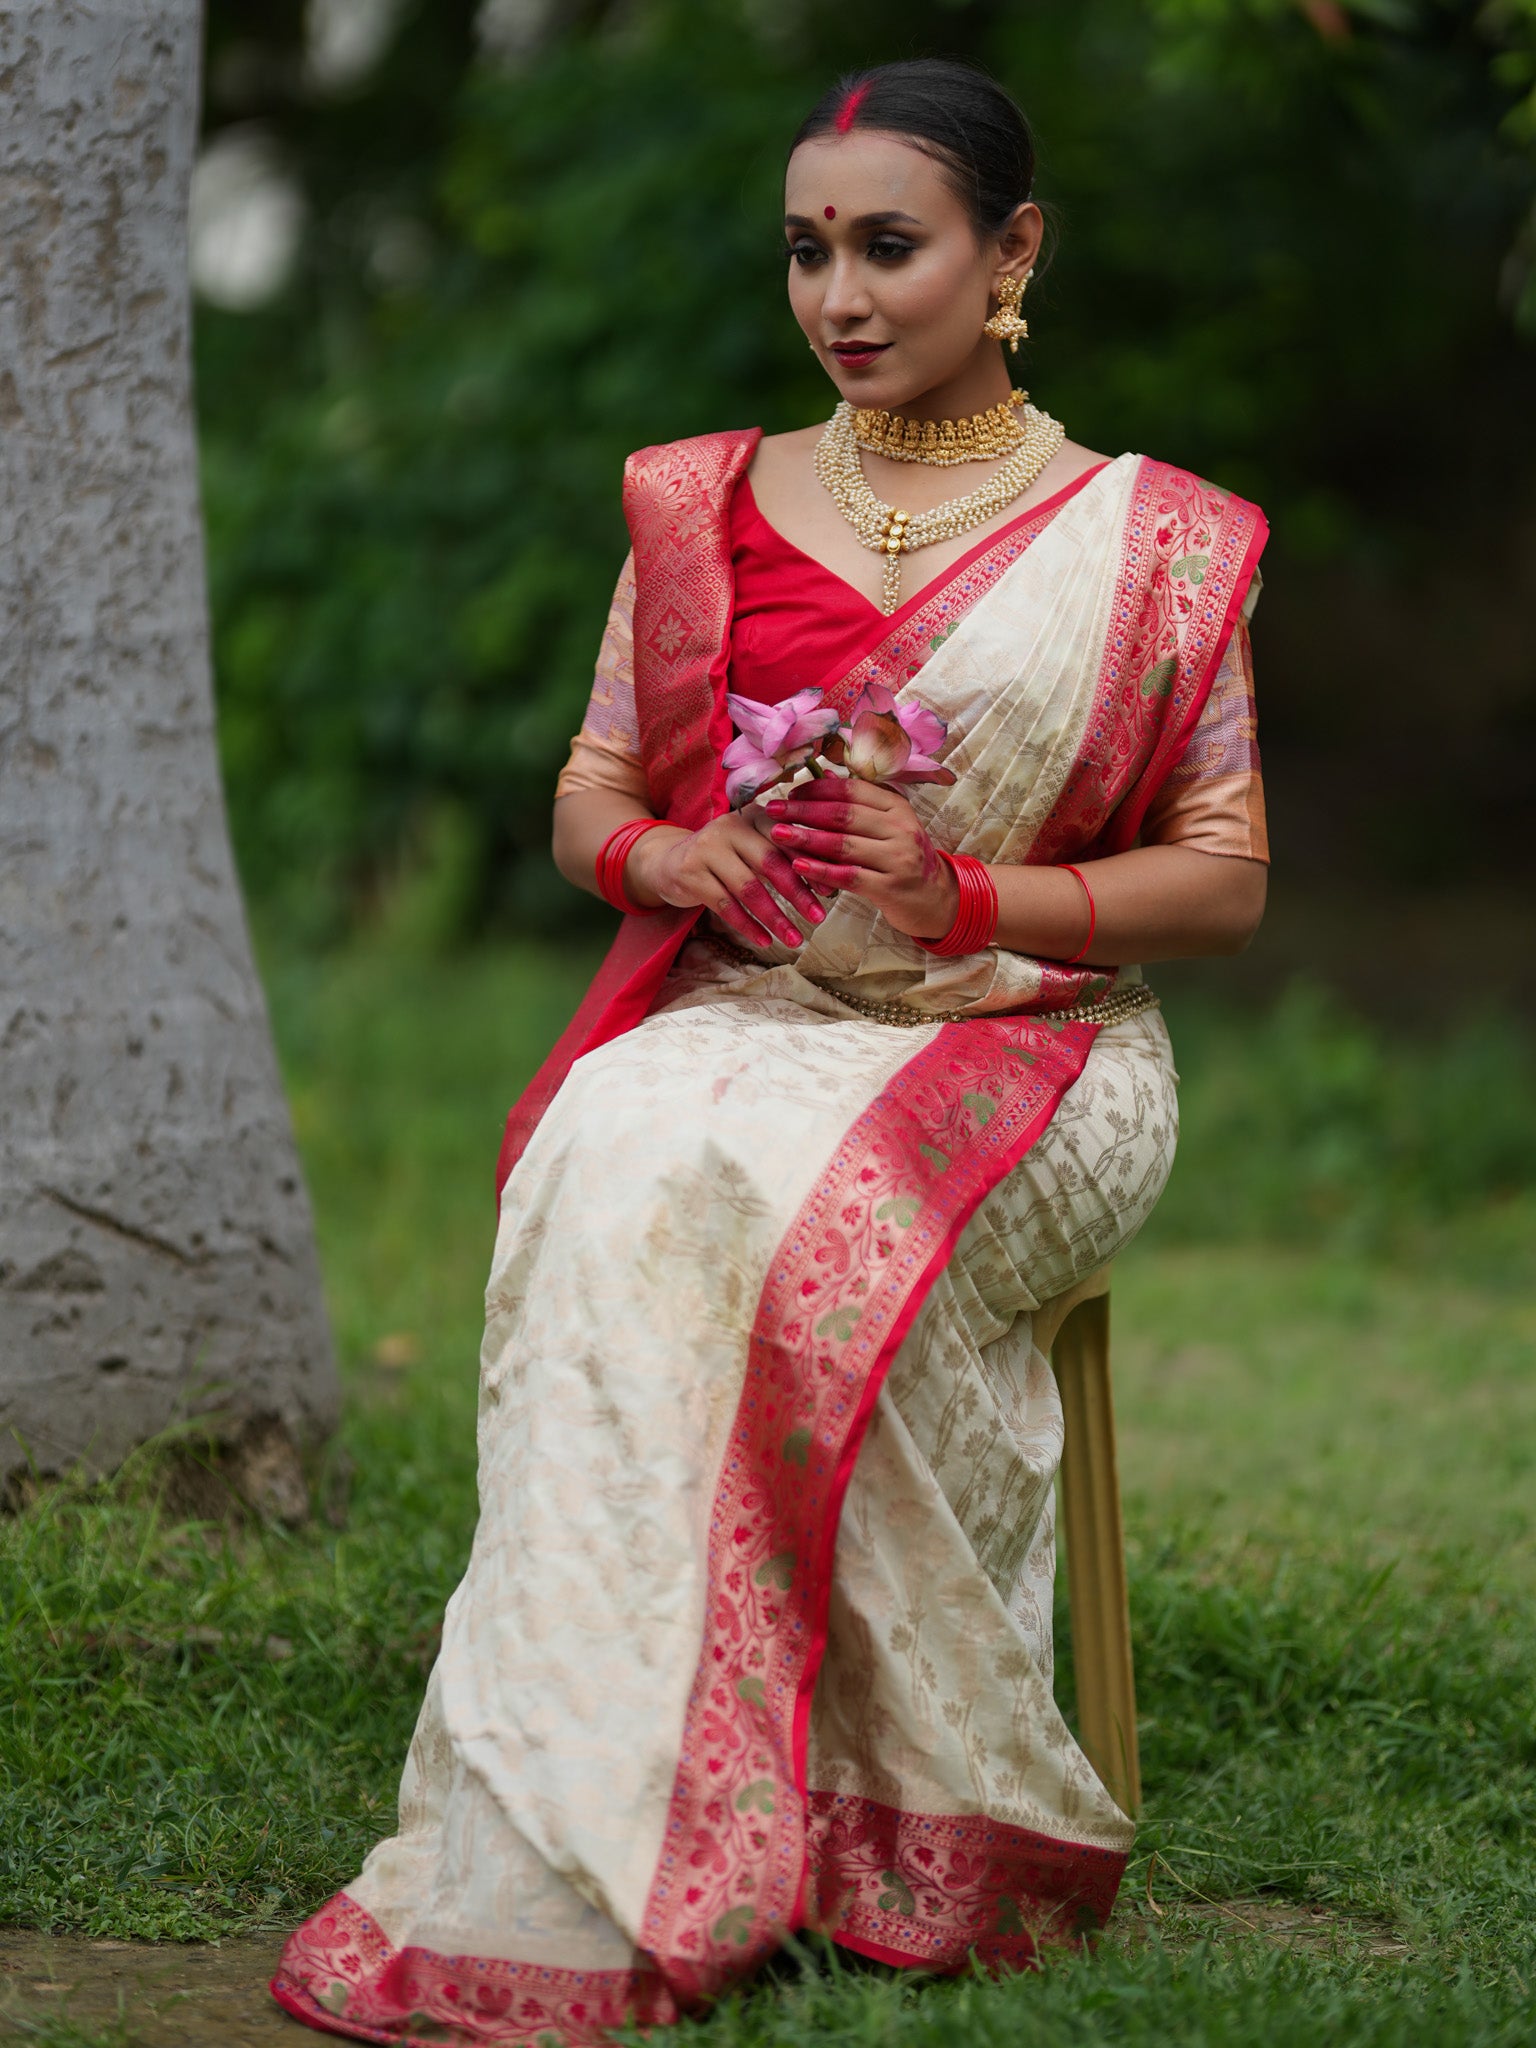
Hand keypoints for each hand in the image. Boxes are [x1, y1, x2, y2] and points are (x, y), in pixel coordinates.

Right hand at [627, 813, 826, 949]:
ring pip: (748, 887)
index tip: (828, 892)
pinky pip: (724, 905)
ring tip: (794, 940)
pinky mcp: (690, 872)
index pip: (787, 839)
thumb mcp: (753, 848)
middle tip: (818, 919)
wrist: (670, 860)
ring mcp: (707, 848)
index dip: (809, 865)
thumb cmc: (725, 857)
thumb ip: (784, 855)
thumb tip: (828, 879)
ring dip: (774, 917)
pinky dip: (747, 925)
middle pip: (770, 862)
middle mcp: (730, 826)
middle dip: (797, 894)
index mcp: (753, 816)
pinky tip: (764, 941)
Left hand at [763, 779, 958, 940]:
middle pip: (843, 814)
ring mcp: (897, 858)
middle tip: (773, 809)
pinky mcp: (890, 887)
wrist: (935, 899)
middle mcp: (900, 829)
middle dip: (803, 811)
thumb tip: (824, 776)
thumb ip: (859, 804)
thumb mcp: (889, 825)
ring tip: (778, 834)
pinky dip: (821, 870)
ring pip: (843, 844)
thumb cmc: (902, 858)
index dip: (817, 789)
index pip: (852, 790)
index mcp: (897, 807)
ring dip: (806, 838)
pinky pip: (849, 876)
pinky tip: (798, 865)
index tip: (790, 793)